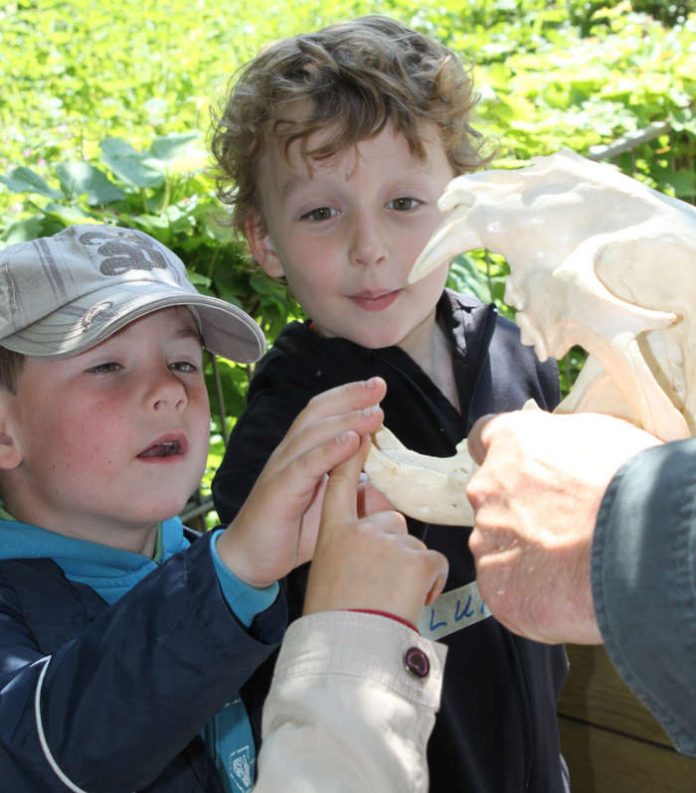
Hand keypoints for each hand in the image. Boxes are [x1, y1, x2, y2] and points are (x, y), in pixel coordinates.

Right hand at [217, 378, 386, 586]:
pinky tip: (350, 442)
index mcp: (303, 452)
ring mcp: (282, 469)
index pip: (325, 413)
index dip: (349, 397)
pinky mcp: (278, 490)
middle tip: (379, 386)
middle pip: (318, 413)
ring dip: (346, 421)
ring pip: (313, 434)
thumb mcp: (334, 508)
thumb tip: (394, 489)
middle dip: (350, 397)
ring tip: (374, 414)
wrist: (252, 558)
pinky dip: (328, 451)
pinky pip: (303, 466)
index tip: (379, 387)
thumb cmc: (292, 531)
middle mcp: (291, 453)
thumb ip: (358, 493)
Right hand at [304, 435, 448, 625]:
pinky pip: (434, 562)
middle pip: (390, 520)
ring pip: (413, 545)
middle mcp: (360, 530)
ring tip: (394, 600)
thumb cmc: (334, 621)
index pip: (341, 485)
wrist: (346, 651)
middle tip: (383, 585)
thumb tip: (371, 550)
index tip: (359, 434)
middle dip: (395, 547)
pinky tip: (412, 603)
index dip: (352, 458)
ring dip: (411, 569)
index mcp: (333, 533)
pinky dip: (431, 582)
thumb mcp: (328, 574)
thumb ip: (349, 551)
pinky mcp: (415, 558)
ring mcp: (388, 541)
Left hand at [465, 410, 659, 643]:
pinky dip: (531, 595)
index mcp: (511, 443)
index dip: (507, 458)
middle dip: (522, 512)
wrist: (640, 546)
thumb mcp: (599, 435)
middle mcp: (487, 488)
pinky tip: (566, 592)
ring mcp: (487, 539)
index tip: (521, 469)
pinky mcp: (496, 586)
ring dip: (527, 555)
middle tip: (566, 527)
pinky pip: (508, 590)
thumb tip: (558, 459)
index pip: (485, 438)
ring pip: (499, 547)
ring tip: (574, 563)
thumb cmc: (631, 486)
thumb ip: (560, 446)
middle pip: (494, 499)